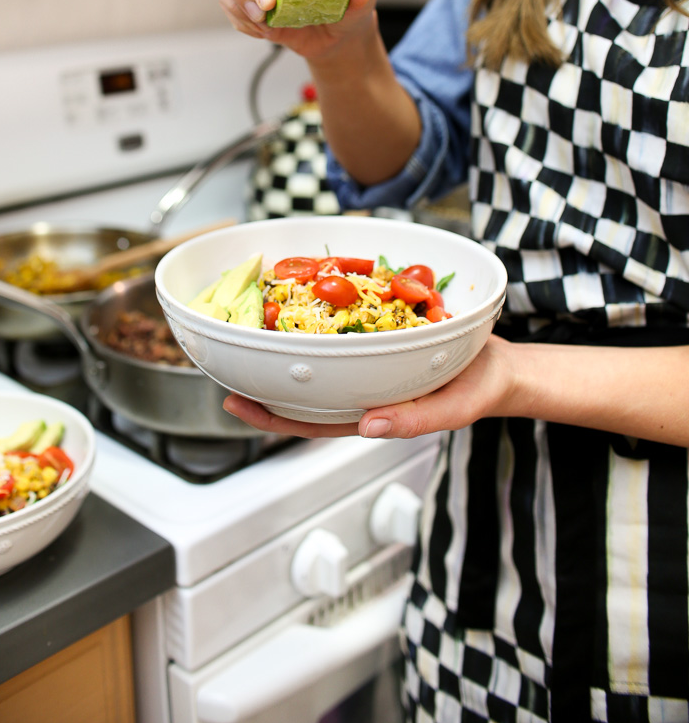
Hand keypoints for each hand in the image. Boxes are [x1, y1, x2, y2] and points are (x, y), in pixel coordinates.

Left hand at [222, 334, 516, 439]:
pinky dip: (320, 316)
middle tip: (221, 355)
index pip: (310, 421)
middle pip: (301, 389)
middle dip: (262, 377)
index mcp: (368, 414)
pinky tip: (303, 296)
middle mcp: (359, 388)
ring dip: (285, 344)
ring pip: (317, 358)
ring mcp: (366, 363)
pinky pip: (342, 326)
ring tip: (251, 324)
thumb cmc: (476, 392)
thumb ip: (412, 420)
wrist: (502, 365)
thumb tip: (368, 427)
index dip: (271, 417)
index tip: (236, 402)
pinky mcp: (378, 335)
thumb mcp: (452, 410)